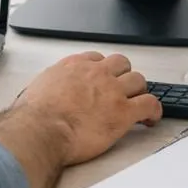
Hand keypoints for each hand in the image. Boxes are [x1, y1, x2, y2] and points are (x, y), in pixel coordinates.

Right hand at [17, 51, 160, 164]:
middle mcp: (96, 74)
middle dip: (123, 76)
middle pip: (121, 64)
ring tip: (137, 104)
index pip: (97, 58)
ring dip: (139, 91)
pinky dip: (154, 111)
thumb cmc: (34, 116)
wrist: (41, 129)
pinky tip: (151, 119)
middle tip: (122, 90)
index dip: (103, 69)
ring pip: (139, 80)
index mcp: (74, 66)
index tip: (103, 78)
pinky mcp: (124, 112)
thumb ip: (49, 87)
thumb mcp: (36, 89)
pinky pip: (150, 104)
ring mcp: (113, 91)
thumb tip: (44, 96)